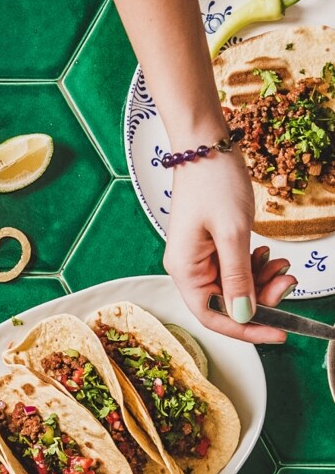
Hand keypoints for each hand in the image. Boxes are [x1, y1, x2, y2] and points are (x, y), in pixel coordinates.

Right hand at [164, 150, 297, 342]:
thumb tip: (244, 315)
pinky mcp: (211, 246)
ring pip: (234, 287)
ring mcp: (200, 257)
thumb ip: (238, 277)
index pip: (213, 316)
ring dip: (261, 281)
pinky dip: (255, 267)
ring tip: (282, 264)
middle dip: (260, 299)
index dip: (246, 329)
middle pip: (226, 303)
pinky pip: (235, 269)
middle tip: (288, 282)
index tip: (278, 332)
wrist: (204, 142)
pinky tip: (266, 253)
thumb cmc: (212, 181)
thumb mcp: (232, 232)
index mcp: (186, 271)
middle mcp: (189, 269)